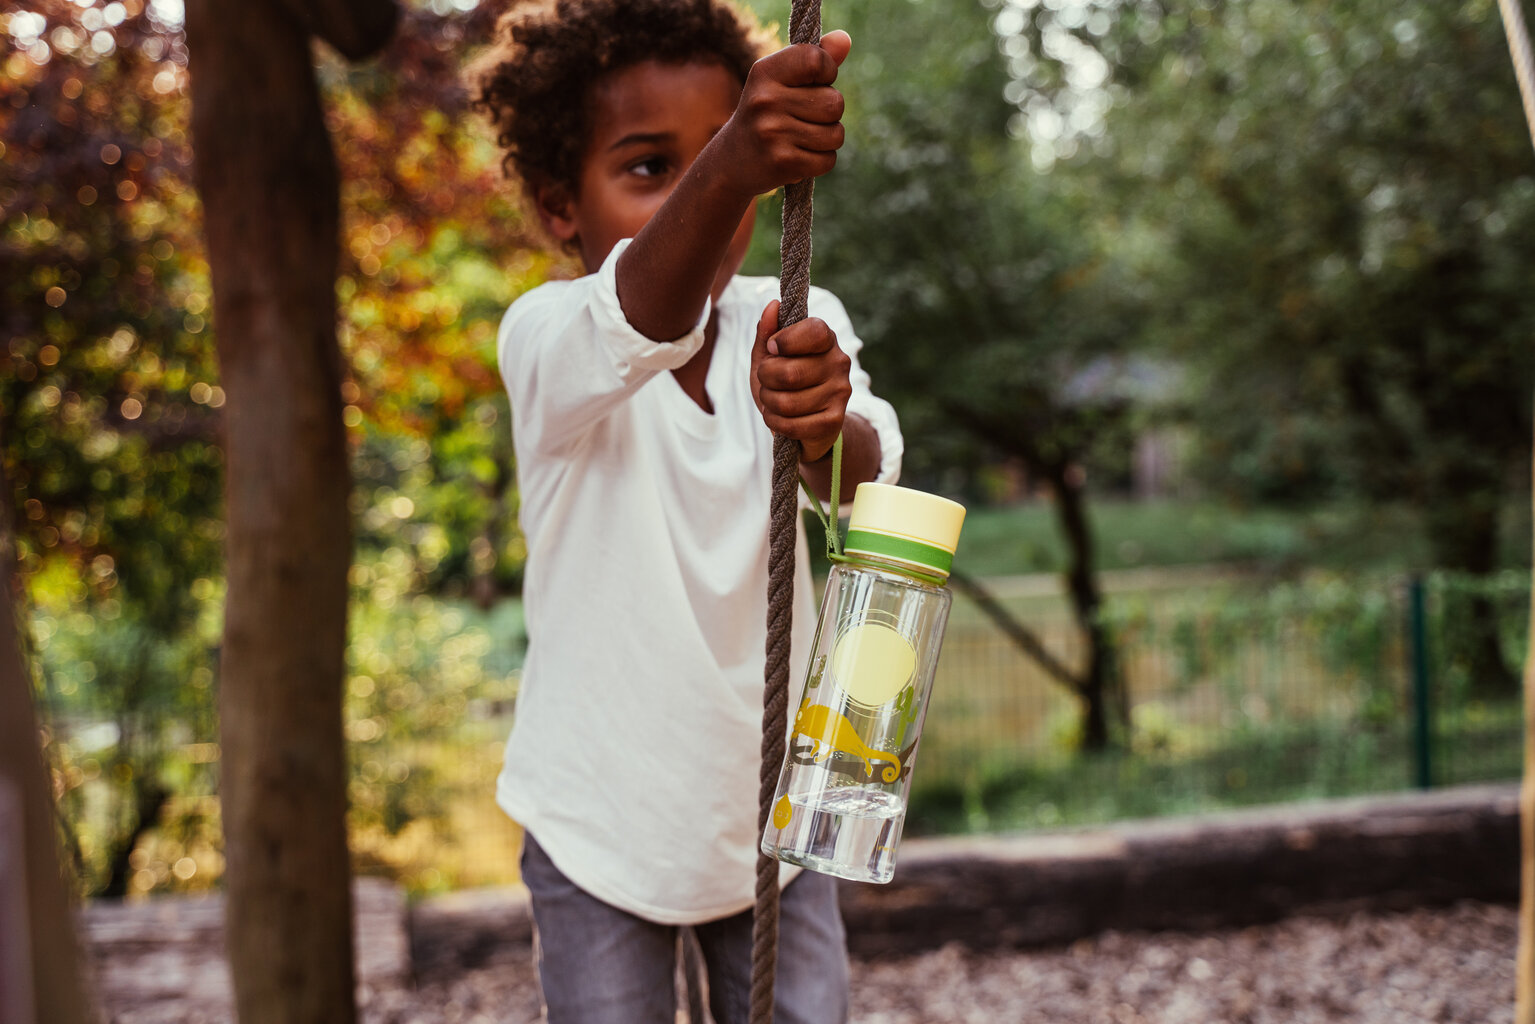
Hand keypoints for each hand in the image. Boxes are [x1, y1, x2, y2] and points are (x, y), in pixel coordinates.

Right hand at [713, 30, 850, 198]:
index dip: (827, 72)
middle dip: (829, 114)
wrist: (731, 163)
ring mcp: (773, 133)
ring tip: (801, 139)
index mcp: (765, 72)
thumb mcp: (780, 81)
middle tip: (803, 119)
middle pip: (835, 103)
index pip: (816, 60)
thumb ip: (814, 59)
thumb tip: (845, 39)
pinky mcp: (783, 163)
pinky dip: (820, 161)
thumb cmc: (765, 115)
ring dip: (827, 139)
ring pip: (835, 134)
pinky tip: (799, 157)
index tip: (815, 82)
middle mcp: (766, 100)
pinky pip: (828, 160)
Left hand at [750, 299, 851, 462]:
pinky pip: (791, 424)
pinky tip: (778, 418)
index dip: (784, 341)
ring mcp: (840, 392)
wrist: (808, 424)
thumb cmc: (785, 384)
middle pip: (788, 373)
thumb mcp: (770, 357)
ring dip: (768, 403)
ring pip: (786, 402)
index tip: (773, 349)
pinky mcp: (834, 421)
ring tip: (773, 401)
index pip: (812, 331)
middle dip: (765, 379)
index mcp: (826, 339)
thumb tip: (772, 305)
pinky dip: (775, 423)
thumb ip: (767, 333)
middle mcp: (839, 362)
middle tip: (767, 382)